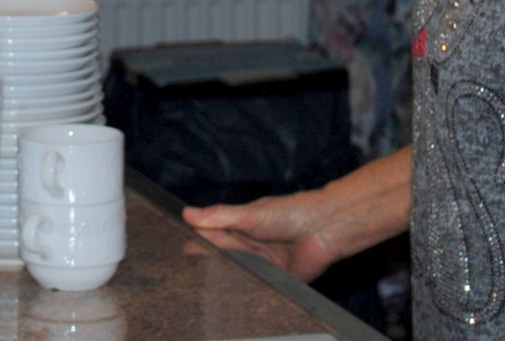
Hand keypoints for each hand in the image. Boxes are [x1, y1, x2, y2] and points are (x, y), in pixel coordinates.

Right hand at [181, 191, 343, 281]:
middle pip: (220, 256)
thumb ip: (220, 216)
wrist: (325, 229)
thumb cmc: (291, 213)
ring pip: (234, 273)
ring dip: (225, 276)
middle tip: (189, 267)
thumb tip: (187, 214)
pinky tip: (234, 291)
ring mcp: (259, 264)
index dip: (195, 241)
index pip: (210, 235)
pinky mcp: (273, 281)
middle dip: (207, 260)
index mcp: (239, 226)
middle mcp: (247, 246)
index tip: (179, 246)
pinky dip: (245, 289)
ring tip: (208, 280)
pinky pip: (254, 287)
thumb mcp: (250, 214)